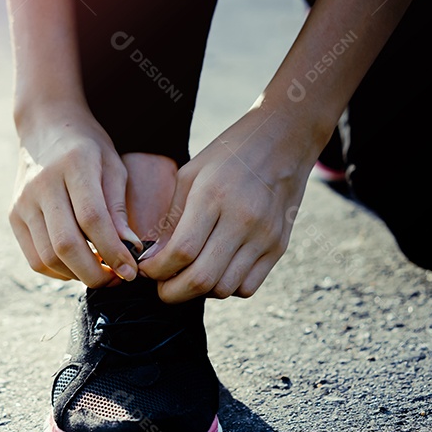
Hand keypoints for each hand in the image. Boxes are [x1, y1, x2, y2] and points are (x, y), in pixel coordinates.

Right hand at [9, 104, 140, 286]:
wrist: (45, 126)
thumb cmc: (88, 147)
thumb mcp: (112, 166)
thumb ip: (118, 209)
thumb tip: (130, 250)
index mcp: (74, 165)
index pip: (92, 219)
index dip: (113, 251)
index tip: (131, 271)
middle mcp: (42, 184)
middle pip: (66, 244)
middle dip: (95, 273)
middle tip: (116, 281)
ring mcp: (23, 201)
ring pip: (48, 257)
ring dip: (78, 275)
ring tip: (100, 273)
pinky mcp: (14, 216)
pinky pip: (35, 258)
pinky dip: (58, 272)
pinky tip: (77, 267)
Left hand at [139, 107, 319, 301]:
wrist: (285, 139)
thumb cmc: (229, 155)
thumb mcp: (190, 175)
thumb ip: (171, 220)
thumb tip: (151, 259)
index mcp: (213, 196)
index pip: (181, 252)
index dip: (157, 270)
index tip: (146, 270)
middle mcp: (242, 220)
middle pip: (201, 280)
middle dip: (172, 292)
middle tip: (161, 287)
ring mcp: (264, 236)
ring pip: (224, 289)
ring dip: (199, 291)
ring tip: (188, 275)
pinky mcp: (279, 247)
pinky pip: (247, 288)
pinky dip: (227, 288)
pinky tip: (217, 270)